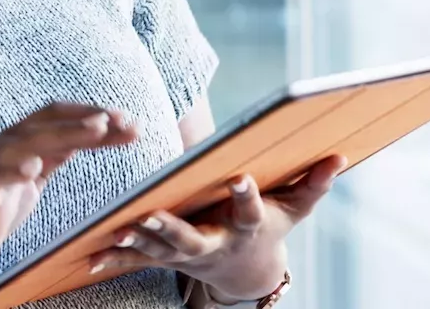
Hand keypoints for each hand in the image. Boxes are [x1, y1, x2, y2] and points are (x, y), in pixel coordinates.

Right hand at [0, 102, 137, 282]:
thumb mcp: (33, 178)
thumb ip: (55, 155)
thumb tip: (87, 134)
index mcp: (21, 141)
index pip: (60, 116)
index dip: (93, 114)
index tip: (128, 121)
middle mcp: (6, 145)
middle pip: (50, 122)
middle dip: (90, 120)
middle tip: (123, 121)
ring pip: (29, 142)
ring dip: (64, 133)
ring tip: (95, 130)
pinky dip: (14, 169)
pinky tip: (32, 168)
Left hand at [89, 156, 345, 300]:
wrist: (247, 272)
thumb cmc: (271, 229)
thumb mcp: (294, 209)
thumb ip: (313, 184)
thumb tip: (340, 157)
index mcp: (245, 230)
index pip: (249, 212)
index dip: (247, 197)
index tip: (241, 178)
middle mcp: (213, 246)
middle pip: (191, 239)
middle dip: (170, 228)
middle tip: (151, 215)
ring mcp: (187, 256)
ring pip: (158, 250)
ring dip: (137, 241)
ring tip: (117, 228)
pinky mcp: (166, 258)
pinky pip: (138, 260)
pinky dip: (115, 258)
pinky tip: (89, 256)